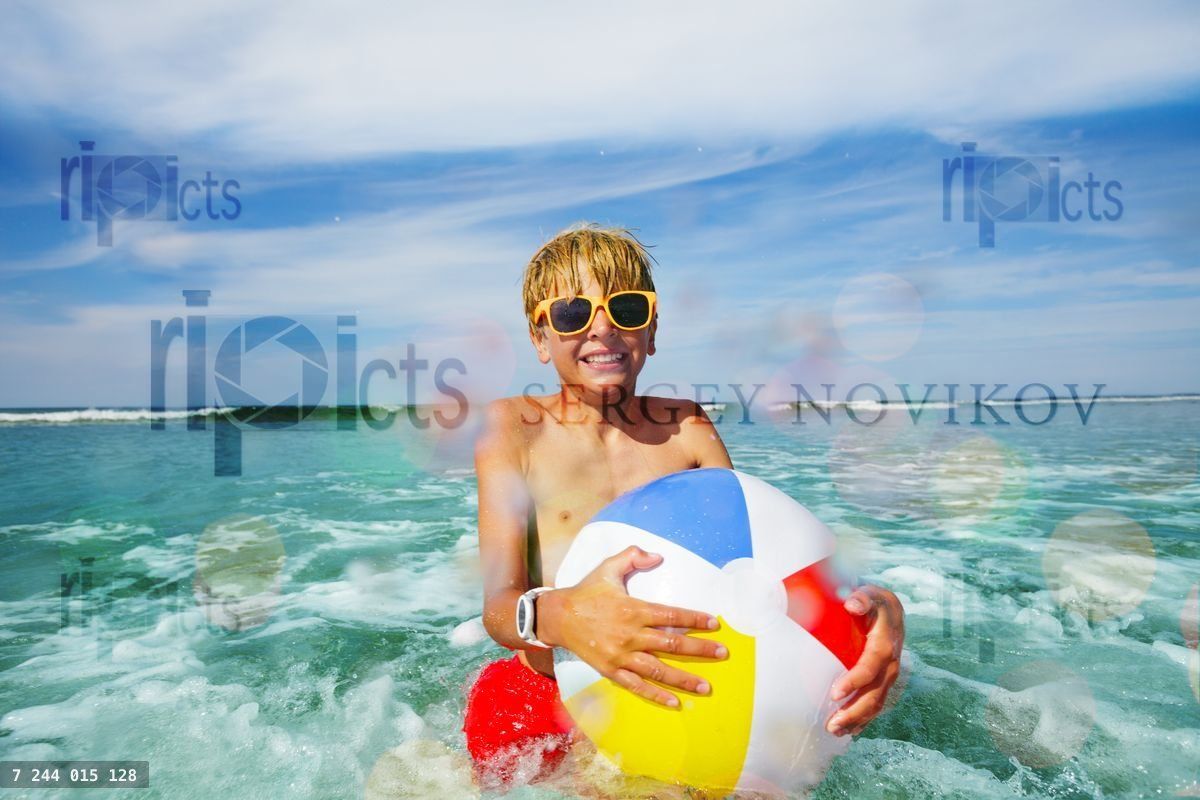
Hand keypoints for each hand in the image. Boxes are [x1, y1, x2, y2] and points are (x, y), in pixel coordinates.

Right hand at [539, 545, 727, 708]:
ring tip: (706, 686)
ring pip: (658, 669)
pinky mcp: (611, 670)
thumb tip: (658, 556)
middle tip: (723, 653)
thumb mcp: (608, 567)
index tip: (714, 623)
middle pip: (672, 644)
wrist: (558, 617)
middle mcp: (630, 634)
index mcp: (633, 609)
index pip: (671, 615)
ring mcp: (621, 656)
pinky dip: (656, 695)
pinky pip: (637, 686)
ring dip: (684, 678)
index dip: (694, 619)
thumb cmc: (586, 591)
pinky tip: (674, 702)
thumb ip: (632, 556)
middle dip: (700, 649)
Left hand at [826, 584, 904, 735]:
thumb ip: (862, 597)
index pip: (872, 664)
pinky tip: (848, 731)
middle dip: (855, 711)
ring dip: (857, 720)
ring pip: (876, 703)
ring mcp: (889, 676)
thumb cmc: (874, 602)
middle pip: (875, 693)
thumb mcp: (871, 594)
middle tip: (832, 724)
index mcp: (886, 642)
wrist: (891, 612)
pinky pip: (876, 704)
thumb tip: (852, 604)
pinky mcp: (884, 683)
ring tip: (834, 731)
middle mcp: (891, 663)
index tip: (835, 692)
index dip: (856, 680)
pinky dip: (863, 720)